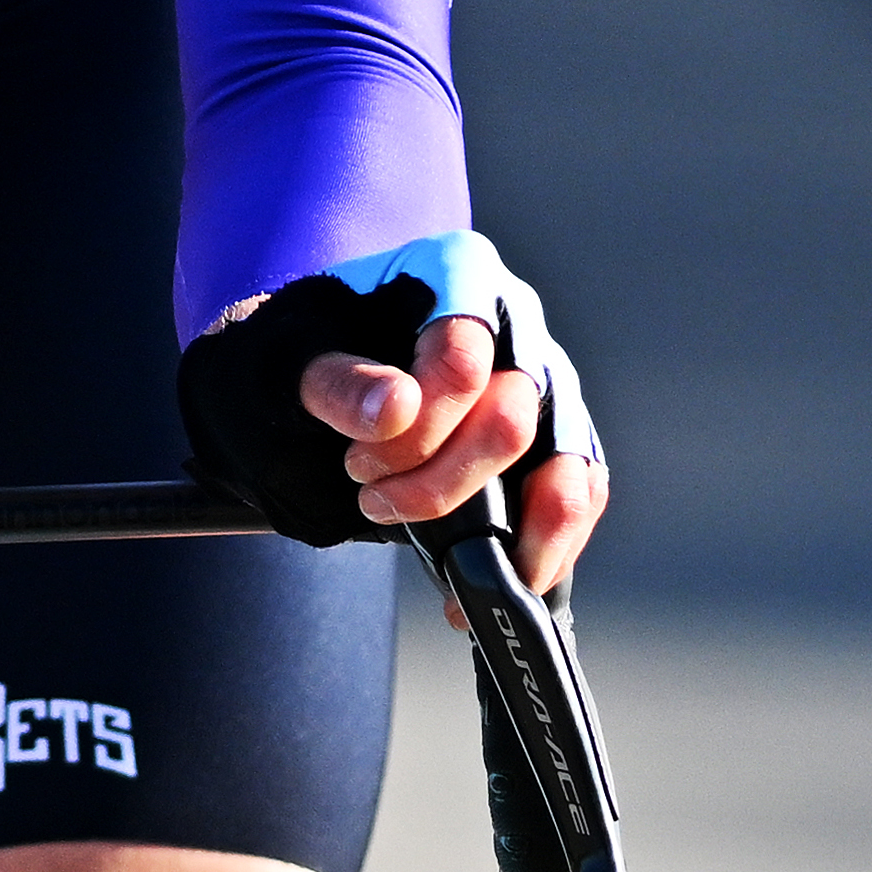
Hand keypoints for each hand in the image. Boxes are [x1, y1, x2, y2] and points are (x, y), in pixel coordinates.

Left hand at [304, 316, 607, 598]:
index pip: (463, 357)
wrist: (322, 375)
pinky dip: (541, 560)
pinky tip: (475, 595)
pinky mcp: (559, 446)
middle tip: (371, 497)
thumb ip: (339, 380)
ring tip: (452, 577)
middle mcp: (519, 328)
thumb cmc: (308, 352)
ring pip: (569, 470)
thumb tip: (397, 407)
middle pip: (514, 419)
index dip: (415, 429)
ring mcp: (547, 389)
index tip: (358, 463)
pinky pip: (580, 503)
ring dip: (509, 535)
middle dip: (439, 483)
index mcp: (461, 276)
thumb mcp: (292, 355)